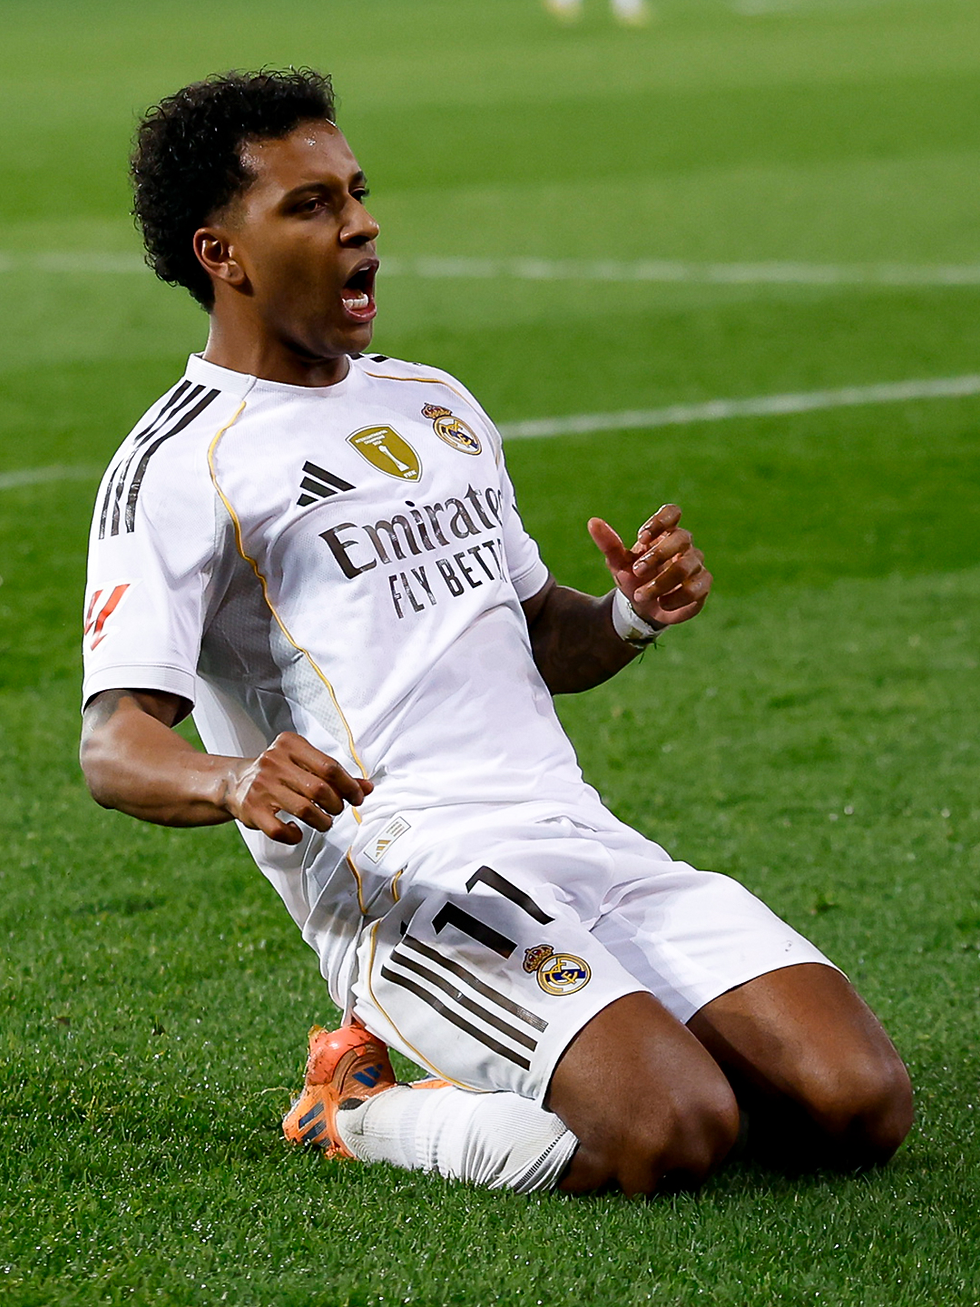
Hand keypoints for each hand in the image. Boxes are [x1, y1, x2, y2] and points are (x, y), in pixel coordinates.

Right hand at [223, 732, 372, 844]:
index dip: (349, 785)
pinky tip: (297, 832)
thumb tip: (367, 788)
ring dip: (322, 821)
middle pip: (320, 788)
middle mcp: (274, 762)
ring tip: (324, 822)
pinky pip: (279, 830)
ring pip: (304, 810)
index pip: (329, 766)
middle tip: (337, 810)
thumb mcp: (304, 764)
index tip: (357, 797)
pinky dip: (294, 835)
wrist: (234, 782)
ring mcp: (262, 787)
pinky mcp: (252, 810)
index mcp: (290, 745)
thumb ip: (335, 775)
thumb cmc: (278, 773)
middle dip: (337, 805)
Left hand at [588, 504, 711, 626]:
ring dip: (661, 583)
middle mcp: (683, 545)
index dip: (660, 521)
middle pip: (681, 538)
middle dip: (657, 556)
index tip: (641, 537)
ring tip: (640, 596)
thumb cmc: (633, 578)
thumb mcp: (617, 563)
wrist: (643, 607)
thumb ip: (608, 543)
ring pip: (686, 567)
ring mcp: (696, 564)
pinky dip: (676, 599)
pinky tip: (662, 604)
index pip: (672, 512)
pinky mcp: (702, 585)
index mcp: (663, 533)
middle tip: (636, 571)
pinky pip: (696, 589)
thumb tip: (592, 522)